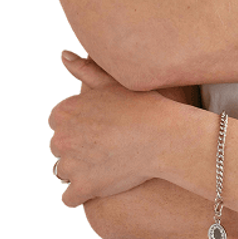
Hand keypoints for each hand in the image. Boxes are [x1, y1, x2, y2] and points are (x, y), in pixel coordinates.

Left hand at [47, 51, 171, 208]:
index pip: (57, 122)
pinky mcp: (83, 188)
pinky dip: (80, 195)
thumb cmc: (142, 104)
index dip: (79, 124)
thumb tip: (62, 54)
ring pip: (63, 171)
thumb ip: (84, 69)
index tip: (100, 125)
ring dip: (78, 170)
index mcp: (64, 111)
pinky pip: (69, 199)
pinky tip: (97, 185)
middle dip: (76, 147)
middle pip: (59, 147)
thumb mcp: (111, 82)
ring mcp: (71, 165)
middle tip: (106, 143)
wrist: (165, 135)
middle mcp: (61, 138)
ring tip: (105, 162)